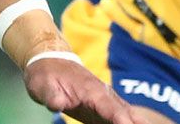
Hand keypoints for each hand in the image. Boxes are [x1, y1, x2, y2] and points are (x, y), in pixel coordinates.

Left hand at [25, 56, 140, 123]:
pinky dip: (129, 122)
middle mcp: (103, 95)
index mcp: (90, 90)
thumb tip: (59, 103)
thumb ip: (52, 96)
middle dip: (138, 123)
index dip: (121, 119)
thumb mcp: (42, 86)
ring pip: (128, 115)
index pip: (109, 107)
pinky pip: (120, 118)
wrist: (49, 61)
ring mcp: (105, 101)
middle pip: (126, 112)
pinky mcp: (102, 108)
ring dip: (138, 122)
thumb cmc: (46, 74)